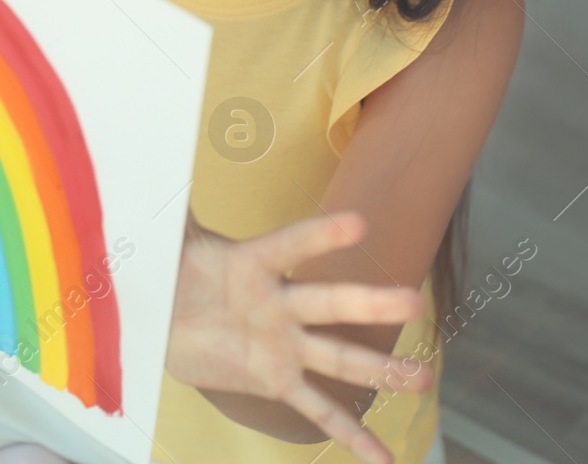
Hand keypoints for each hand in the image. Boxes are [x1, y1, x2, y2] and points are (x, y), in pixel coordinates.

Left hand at [164, 209, 433, 463]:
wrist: (165, 320)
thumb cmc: (174, 270)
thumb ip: (174, 208)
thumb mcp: (169, 241)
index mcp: (253, 262)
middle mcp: (280, 302)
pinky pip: (319, 410)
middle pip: (328, 302)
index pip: (290, 245)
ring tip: (424, 377)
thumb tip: (163, 154)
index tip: (358, 224)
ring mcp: (285, 344)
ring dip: (381, 369)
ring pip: (339, 358)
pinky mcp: (277, 381)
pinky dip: (352, 435)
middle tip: (412, 301)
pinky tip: (383, 458)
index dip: (320, 236)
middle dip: (369, 303)